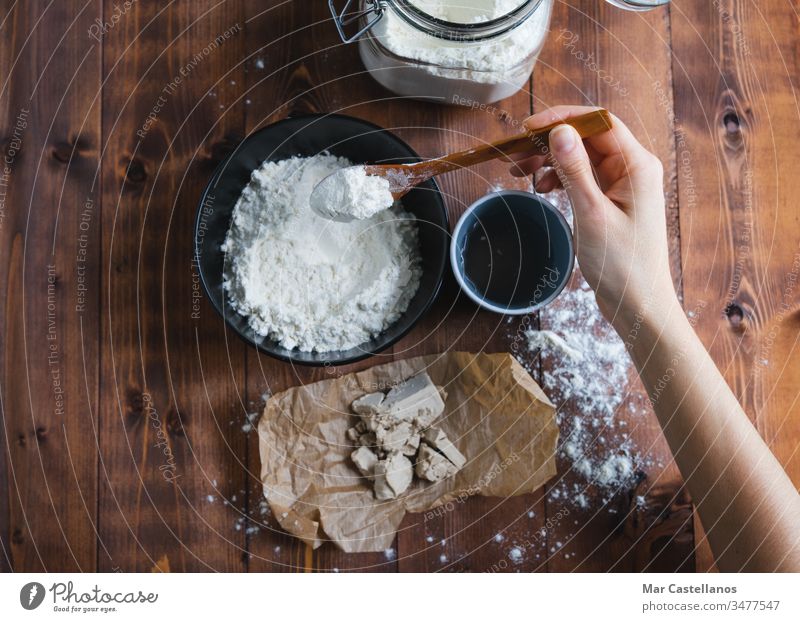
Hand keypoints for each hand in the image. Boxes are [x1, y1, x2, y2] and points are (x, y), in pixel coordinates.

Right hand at [511, 105, 676, 321]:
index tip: (528, 128)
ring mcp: (623, 185)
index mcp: (637, 165)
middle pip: (587, 139)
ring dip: (551, 161)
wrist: (638, 304)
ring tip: (521, 173)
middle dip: (550, 142)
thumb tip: (559, 132)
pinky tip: (543, 188)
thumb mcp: (592, 215)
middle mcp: (633, 169)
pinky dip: (560, 178)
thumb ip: (575, 171)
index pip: (598, 122)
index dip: (562, 119)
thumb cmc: (623, 265)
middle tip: (516, 155)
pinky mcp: (613, 201)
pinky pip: (583, 178)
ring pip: (582, 158)